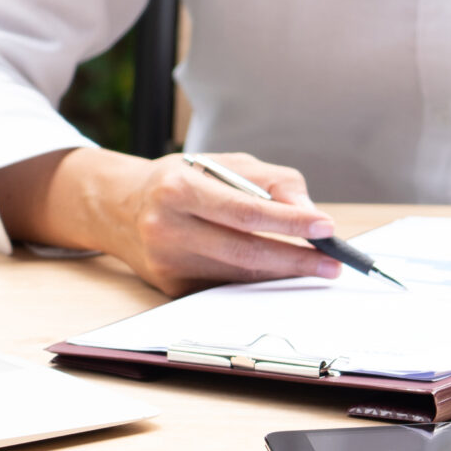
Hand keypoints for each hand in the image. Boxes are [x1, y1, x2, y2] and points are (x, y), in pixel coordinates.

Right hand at [0, 146, 341, 296]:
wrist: (119, 207)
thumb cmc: (181, 179)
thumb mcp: (223, 163)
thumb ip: (270, 182)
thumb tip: (306, 212)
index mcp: (178, 187)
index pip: (245, 211)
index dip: (289, 222)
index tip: (325, 227)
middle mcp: (166, 227)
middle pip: (244, 252)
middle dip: (295, 259)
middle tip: (331, 263)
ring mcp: (166, 262)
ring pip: (237, 275)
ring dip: (282, 273)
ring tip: (315, 267)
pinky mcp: (170, 287)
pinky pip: (224, 286)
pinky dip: (256, 280)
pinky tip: (278, 273)